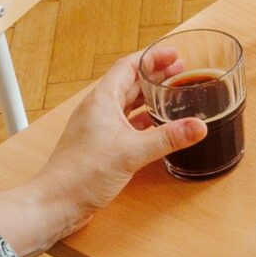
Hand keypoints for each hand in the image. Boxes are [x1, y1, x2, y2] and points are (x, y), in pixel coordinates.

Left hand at [29, 48, 206, 239]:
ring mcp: (98, 128)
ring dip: (150, 97)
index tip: (174, 54)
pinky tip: (158, 126)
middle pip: (130, 83)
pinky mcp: (101, 146)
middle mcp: (98, 110)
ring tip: (173, 94)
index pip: (128, 67)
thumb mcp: (132, 152)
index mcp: (101, 101)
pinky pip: (126, 124)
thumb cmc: (81, 174)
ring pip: (128, 104)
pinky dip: (144, 120)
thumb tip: (198, 126)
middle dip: (155, 75)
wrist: (56, 202)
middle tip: (181, 71)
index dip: (152, 57)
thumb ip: (168, 138)